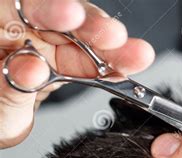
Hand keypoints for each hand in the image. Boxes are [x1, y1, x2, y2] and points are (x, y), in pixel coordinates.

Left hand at [0, 0, 154, 147]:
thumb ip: (11, 89)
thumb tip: (32, 69)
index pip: (25, 9)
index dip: (51, 8)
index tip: (71, 15)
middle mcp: (25, 31)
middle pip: (65, 20)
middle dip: (93, 27)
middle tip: (114, 37)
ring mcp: (49, 45)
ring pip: (86, 38)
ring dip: (113, 48)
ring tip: (135, 55)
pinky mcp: (68, 61)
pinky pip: (95, 61)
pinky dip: (114, 66)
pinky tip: (127, 68)